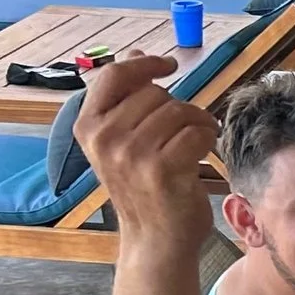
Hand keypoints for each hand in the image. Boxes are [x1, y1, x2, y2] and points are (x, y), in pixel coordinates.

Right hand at [77, 54, 215, 241]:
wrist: (155, 240)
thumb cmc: (143, 188)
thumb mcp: (124, 141)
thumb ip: (127, 98)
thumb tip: (134, 54)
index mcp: (88, 127)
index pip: (114, 75)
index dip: (145, 65)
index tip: (168, 66)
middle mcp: (104, 139)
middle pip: (155, 94)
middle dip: (180, 107)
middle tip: (187, 129)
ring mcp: (131, 155)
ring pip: (179, 111)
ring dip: (198, 122)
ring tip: (197, 140)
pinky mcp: (161, 170)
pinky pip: (196, 132)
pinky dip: (207, 138)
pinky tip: (203, 152)